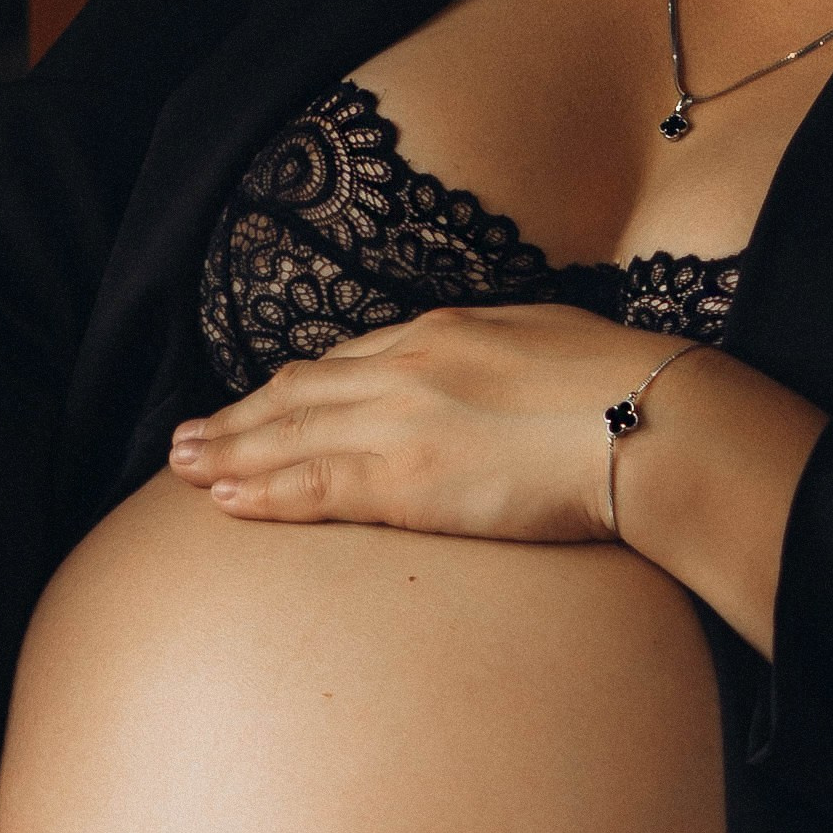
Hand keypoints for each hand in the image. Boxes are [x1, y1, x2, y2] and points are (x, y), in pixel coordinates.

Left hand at [169, 303, 695, 541]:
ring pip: (289, 438)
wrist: (651, 422)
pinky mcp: (405, 480)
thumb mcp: (546, 343)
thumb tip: (482, 376)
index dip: (290, 389)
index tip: (257, 404)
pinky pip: (314, 487)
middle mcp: (405, 369)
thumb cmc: (624, 387)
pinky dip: (262, 492)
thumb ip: (494, 358)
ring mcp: (399, 423)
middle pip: (298, 395)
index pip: (344, 364)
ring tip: (181, 469)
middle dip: (236, 418)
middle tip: (186, 438)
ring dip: (228, 453)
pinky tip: (223, 500)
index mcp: (442, 333)